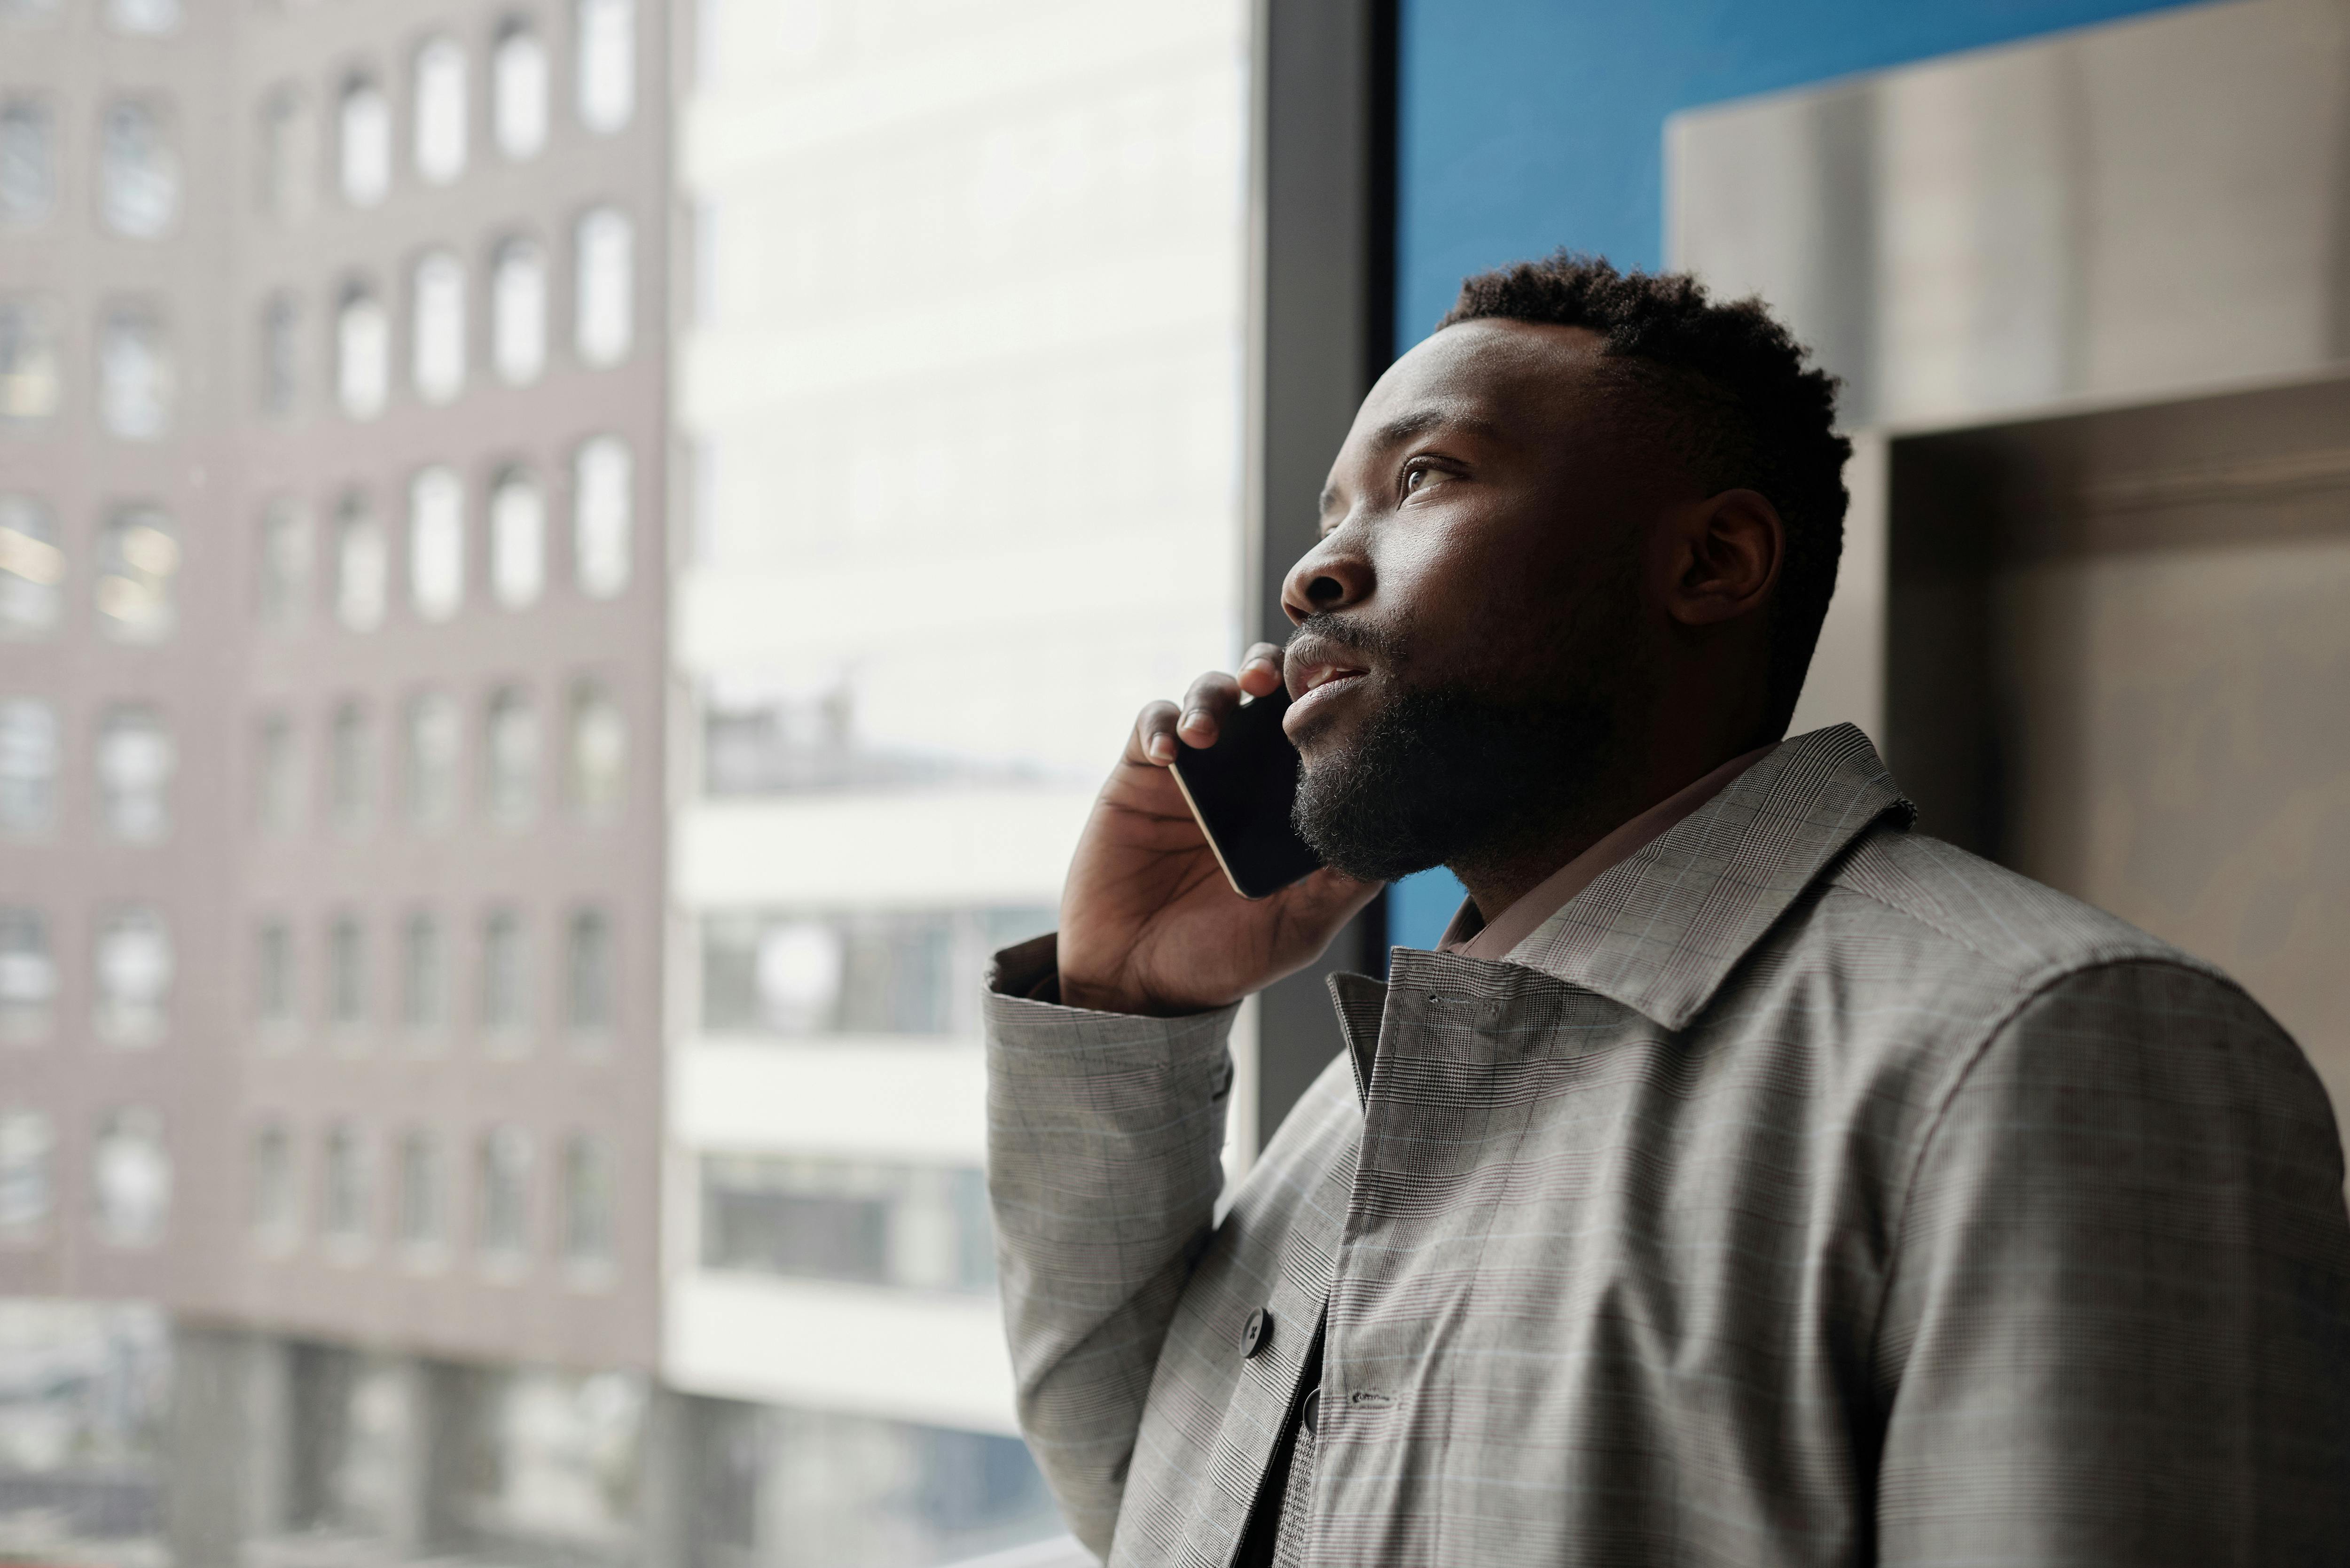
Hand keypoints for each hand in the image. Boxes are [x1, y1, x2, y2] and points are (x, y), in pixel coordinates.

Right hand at [1058, 643, 1380, 1015]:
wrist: (1136, 981)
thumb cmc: (1223, 958)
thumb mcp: (1298, 929)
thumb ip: (1342, 885)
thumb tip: (1396, 842)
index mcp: (1289, 802)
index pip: (1313, 729)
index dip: (1325, 697)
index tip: (1336, 691)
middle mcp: (1246, 775)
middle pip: (1263, 693)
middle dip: (1269, 669)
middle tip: (1270, 679)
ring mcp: (1195, 770)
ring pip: (1209, 694)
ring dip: (1211, 697)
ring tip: (1206, 733)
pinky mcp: (1140, 775)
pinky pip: (1152, 725)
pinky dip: (1162, 725)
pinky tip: (1170, 752)